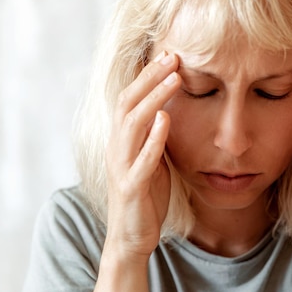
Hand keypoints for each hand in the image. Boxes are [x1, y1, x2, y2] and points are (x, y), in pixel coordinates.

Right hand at [105, 51, 180, 260]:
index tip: (170, 54)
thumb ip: (154, 135)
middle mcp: (116, 148)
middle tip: (173, 55)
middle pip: (127, 103)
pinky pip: (141, 159)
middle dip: (150, 77)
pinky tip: (166, 120)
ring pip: (132, 124)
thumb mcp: (150, 159)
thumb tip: (167, 108)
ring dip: (154, 98)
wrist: (131, 237)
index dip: (147, 75)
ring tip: (175, 78)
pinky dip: (153, 138)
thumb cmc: (144, 196)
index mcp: (121, 140)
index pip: (129, 98)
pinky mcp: (131, 187)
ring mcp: (121, 167)